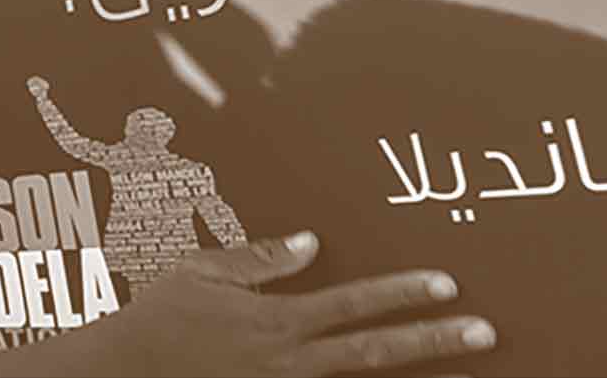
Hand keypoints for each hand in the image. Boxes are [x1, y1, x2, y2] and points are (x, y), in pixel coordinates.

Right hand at [94, 231, 495, 375]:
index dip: (404, 293)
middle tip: (484, 332)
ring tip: (468, 377)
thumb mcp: (201, 273)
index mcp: (275, 321)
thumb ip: (259, 259)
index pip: (354, 303)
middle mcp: (288, 362)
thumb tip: (309, 241)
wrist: (122, 374)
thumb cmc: (158, 319)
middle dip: (434, 341)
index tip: (446, 284)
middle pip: (375, 351)